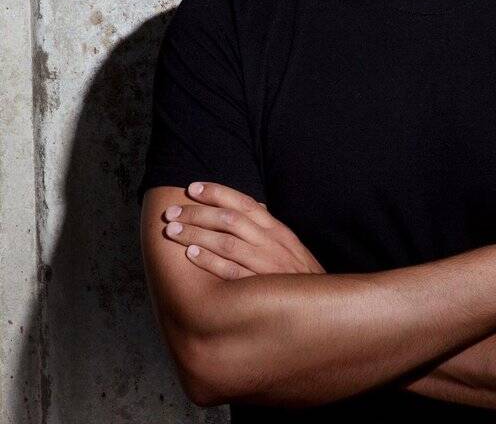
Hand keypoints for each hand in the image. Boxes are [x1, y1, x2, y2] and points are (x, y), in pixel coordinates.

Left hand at [162, 181, 326, 278]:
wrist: (322, 307)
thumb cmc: (299, 276)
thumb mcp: (289, 246)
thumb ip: (268, 228)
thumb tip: (253, 206)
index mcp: (277, 230)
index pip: (244, 202)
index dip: (218, 192)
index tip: (193, 187)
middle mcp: (272, 242)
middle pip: (230, 219)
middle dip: (198, 213)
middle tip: (172, 212)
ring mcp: (268, 264)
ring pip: (227, 242)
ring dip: (197, 234)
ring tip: (172, 231)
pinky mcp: (262, 288)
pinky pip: (232, 272)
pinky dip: (210, 261)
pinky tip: (191, 255)